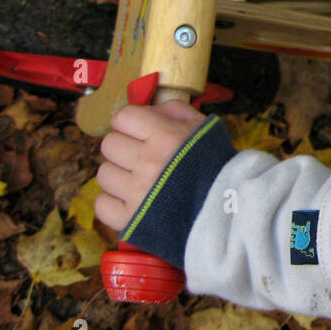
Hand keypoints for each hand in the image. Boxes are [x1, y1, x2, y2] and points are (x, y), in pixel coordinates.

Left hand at [95, 101, 206, 232]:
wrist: (229, 211)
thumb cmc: (216, 165)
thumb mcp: (204, 128)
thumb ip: (174, 111)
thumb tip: (146, 110)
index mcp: (166, 136)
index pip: (122, 117)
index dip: (130, 123)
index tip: (140, 132)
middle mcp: (148, 162)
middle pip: (109, 144)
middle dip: (124, 148)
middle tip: (142, 157)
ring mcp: (137, 193)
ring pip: (103, 174)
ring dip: (119, 175)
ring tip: (139, 180)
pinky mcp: (130, 219)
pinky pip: (102, 204)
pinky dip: (114, 202)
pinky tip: (133, 200)